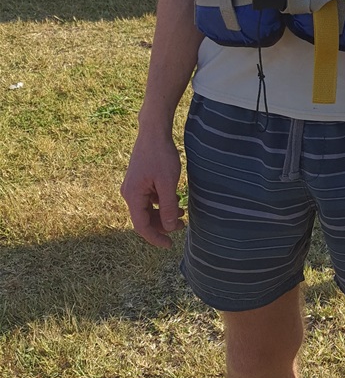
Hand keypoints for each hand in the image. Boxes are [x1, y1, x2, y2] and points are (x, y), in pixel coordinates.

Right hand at [121, 128, 184, 248]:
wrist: (154, 132)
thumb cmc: (161, 155)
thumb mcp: (168, 182)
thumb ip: (168, 206)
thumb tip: (169, 227)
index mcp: (132, 195)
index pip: (141, 225)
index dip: (155, 237)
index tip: (169, 245)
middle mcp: (129, 192)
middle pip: (144, 218)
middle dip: (162, 225)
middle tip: (182, 225)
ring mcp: (133, 186)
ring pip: (147, 209)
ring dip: (163, 214)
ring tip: (182, 214)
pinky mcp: (139, 180)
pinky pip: (149, 199)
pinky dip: (161, 203)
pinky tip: (175, 200)